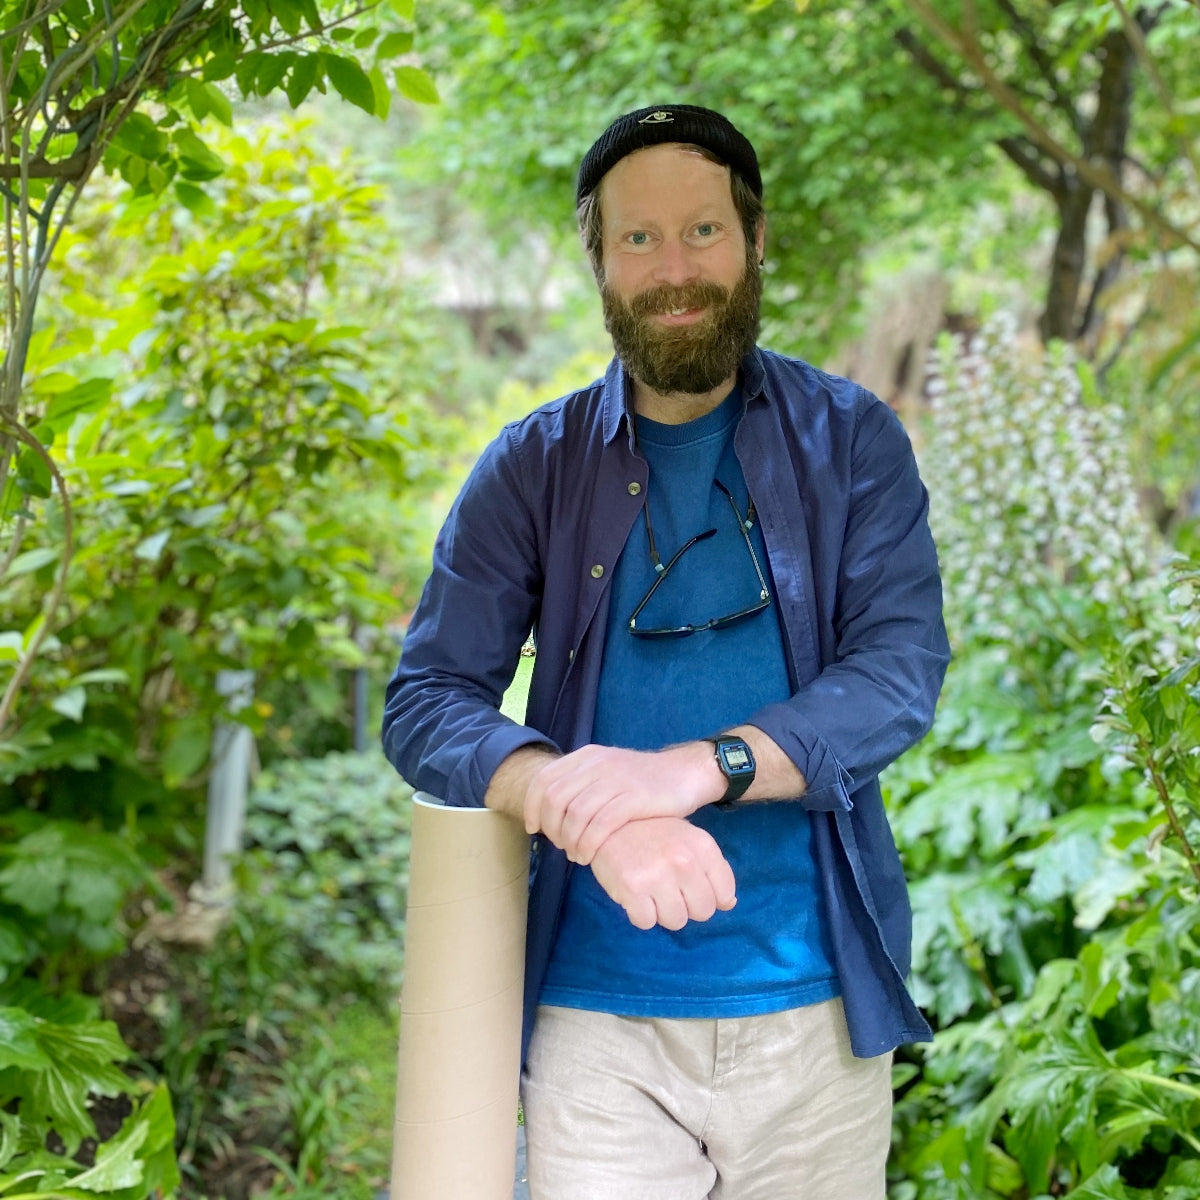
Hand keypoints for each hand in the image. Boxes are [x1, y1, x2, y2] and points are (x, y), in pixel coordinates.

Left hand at [524, 742, 719, 864]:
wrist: (684, 774)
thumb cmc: (642, 781)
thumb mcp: (607, 771)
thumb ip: (580, 784)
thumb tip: (548, 810)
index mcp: (587, 756)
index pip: (544, 780)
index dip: (532, 807)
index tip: (533, 828)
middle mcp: (597, 764)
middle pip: (554, 799)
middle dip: (551, 828)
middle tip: (559, 846)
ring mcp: (616, 780)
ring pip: (574, 815)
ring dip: (569, 841)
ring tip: (576, 854)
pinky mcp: (634, 798)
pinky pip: (599, 825)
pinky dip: (588, 844)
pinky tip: (589, 855)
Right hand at [589, 817, 736, 930]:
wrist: (607, 821)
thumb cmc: (651, 832)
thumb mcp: (687, 839)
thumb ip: (711, 869)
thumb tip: (729, 904)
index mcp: (702, 846)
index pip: (724, 893)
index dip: (708, 897)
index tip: (690, 887)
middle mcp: (684, 861)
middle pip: (702, 912)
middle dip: (686, 906)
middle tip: (668, 889)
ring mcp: (658, 875)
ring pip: (676, 921)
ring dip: (662, 912)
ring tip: (650, 890)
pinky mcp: (632, 889)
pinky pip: (646, 923)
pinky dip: (639, 915)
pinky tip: (634, 894)